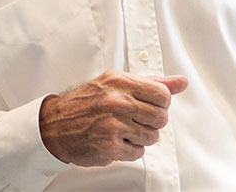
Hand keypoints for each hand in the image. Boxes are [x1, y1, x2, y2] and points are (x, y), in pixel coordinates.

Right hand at [38, 70, 188, 166]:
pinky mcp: (109, 147)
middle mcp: (117, 102)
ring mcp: (113, 125)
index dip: (161, 104)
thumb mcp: (115, 83)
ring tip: (125, 130)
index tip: (149, 106)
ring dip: (142, 137)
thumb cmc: (86, 102)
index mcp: (120, 82)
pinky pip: (138, 153)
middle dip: (152, 121)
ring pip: (152, 137)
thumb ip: (151, 82)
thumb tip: (181, 82)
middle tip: (136, 120)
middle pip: (161, 118)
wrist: (53, 124)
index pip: (163, 95)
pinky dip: (130, 150)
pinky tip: (117, 141)